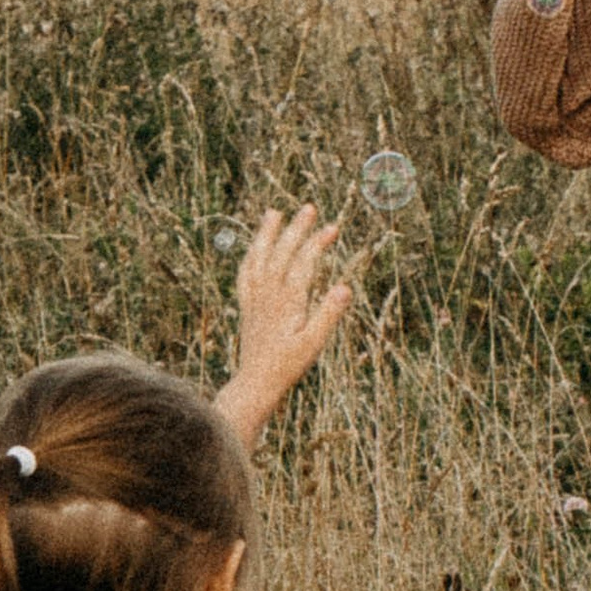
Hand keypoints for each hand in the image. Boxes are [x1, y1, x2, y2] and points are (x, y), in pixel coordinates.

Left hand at [214, 204, 350, 444]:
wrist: (255, 383)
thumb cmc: (288, 365)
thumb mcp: (314, 344)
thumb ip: (328, 314)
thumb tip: (345, 287)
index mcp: (287, 301)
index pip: (304, 263)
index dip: (317, 243)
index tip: (333, 227)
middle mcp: (268, 295)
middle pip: (282, 253)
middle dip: (296, 229)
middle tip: (309, 208)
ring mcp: (255, 299)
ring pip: (259, 258)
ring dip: (266, 234)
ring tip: (273, 212)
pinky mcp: (247, 306)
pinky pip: (245, 274)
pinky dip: (250, 256)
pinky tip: (254, 247)